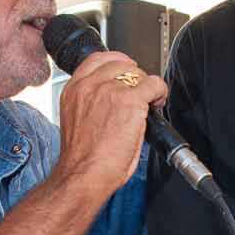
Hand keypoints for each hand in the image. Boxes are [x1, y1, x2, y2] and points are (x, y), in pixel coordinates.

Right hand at [56, 50, 168, 199]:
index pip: (97, 60)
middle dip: (133, 76)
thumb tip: (113, 102)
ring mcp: (109, 90)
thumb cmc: (81, 160)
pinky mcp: (129, 100)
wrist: (83, 175)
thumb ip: (92, 104)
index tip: (126, 73)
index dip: (117, 64)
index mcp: (74, 90)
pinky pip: (153, 84)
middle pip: (119, 63)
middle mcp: (89, 86)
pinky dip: (160, 92)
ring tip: (150, 101)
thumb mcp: (77, 121)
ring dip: (146, 85)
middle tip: (141, 93)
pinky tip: (158, 103)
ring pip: (137, 72)